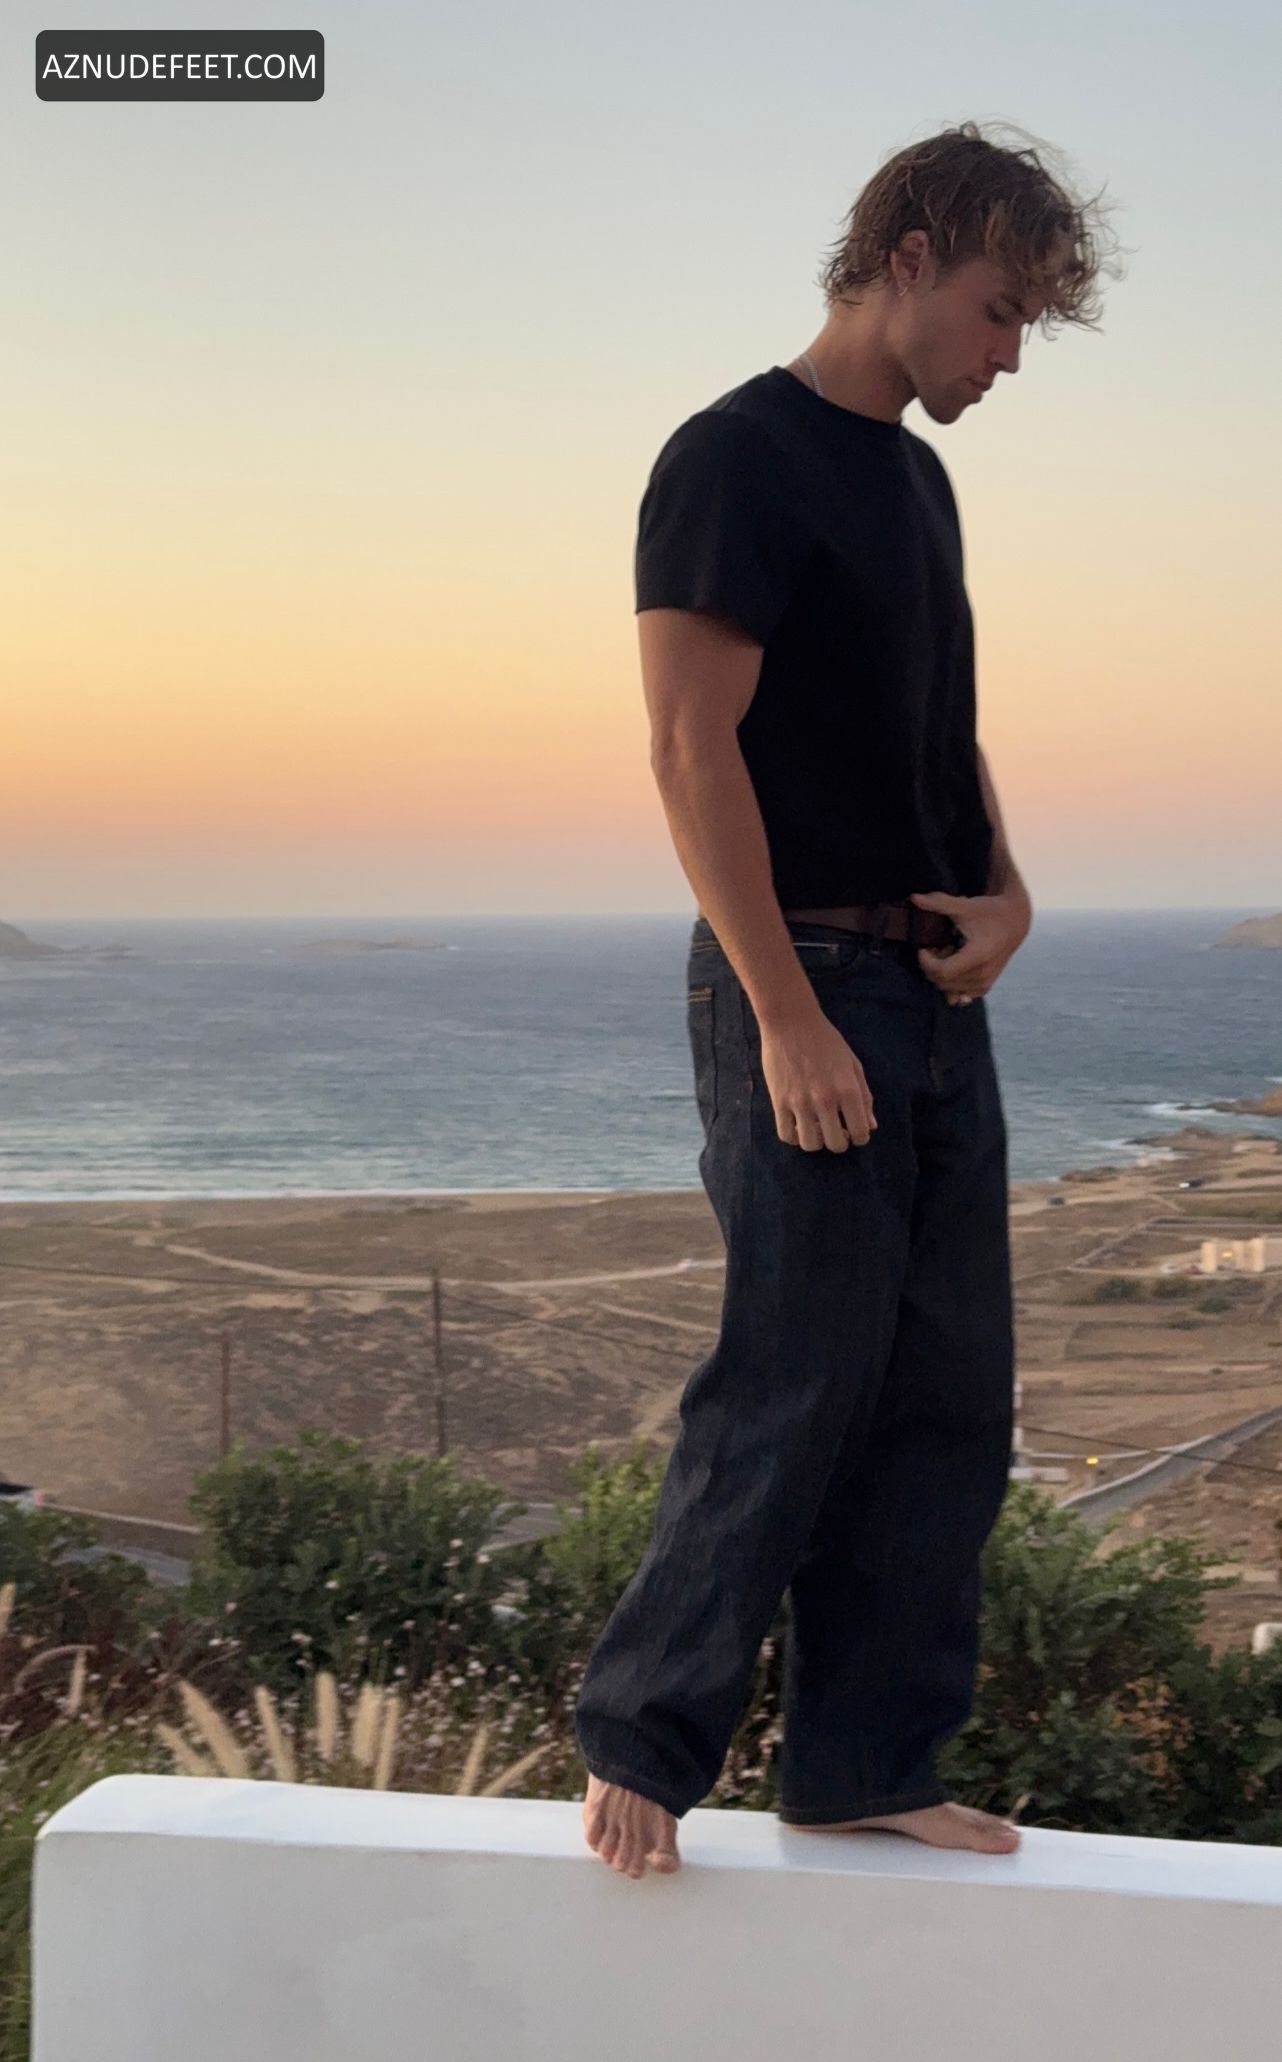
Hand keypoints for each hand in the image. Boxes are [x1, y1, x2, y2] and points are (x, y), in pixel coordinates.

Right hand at [759, 1008, 876, 1150]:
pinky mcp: (779, 1101)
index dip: (860, 1137)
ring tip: (816, 1128)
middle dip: (840, 1142)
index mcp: (848, 1089)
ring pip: (810, 1144)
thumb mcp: (853, 1064)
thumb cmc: (826, 1040)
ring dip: (816, 1141)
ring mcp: (800, 1102)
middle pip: (836, 1144)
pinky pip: (786, 1135)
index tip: (854, 1131)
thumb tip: (871, 1126)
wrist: (790, 1022)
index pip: (860, 1132)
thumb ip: (864, 1096)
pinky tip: (798, 1126)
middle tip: (837, 1131)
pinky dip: (794, 1137)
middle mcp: (825, 1100)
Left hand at [909, 884, 1031, 1003]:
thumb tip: (914, 898)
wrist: (1015, 922)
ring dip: (941, 975)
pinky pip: (960, 996)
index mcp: (978, 955)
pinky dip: (951, 984)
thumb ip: (939, 903)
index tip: (924, 948)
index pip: (942, 971)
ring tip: (948, 955)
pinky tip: (954, 967)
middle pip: (942, 982)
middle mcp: (983, 974)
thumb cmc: (990, 912)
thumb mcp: (965, 906)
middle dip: (932, 967)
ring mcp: (984, 983)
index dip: (926, 961)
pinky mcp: (985, 988)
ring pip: (948, 990)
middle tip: (936, 948)